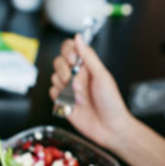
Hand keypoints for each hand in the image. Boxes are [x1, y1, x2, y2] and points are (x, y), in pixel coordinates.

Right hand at [49, 35, 132, 149]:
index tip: (74, 60)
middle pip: (58, 62)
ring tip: (81, 97)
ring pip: (54, 77)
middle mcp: (76, 75)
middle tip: (78, 82)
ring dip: (67, 88)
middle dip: (66, 72)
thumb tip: (79, 38)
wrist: (109, 127)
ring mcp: (68, 88)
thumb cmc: (111, 102)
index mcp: (87, 66)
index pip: (70, 49)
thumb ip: (88, 56)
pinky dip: (62, 98)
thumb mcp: (102, 75)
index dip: (68, 52)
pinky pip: (52, 93)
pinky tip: (74, 103)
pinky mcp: (62, 101)